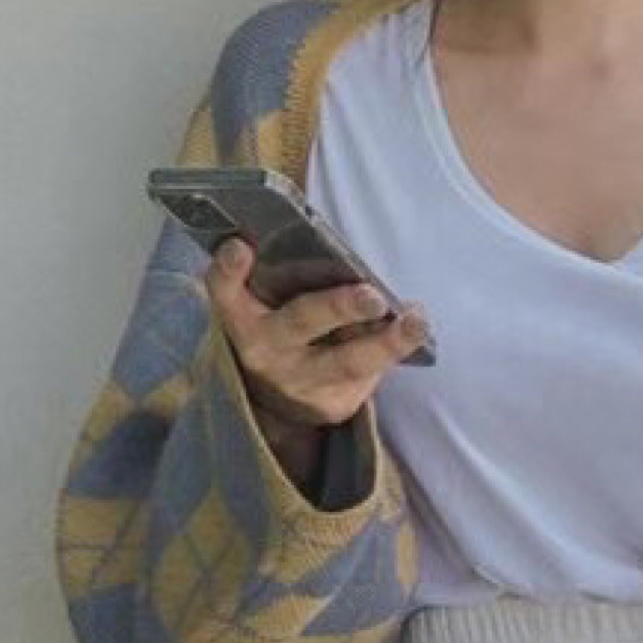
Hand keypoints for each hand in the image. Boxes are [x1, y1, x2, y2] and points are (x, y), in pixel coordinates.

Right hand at [203, 239, 428, 434]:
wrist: (274, 399)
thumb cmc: (274, 328)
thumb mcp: (256, 302)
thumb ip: (267, 272)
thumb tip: (299, 238)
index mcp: (241, 315)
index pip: (225, 289)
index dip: (230, 270)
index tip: (241, 247)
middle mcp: (266, 350)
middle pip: (301, 322)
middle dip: (338, 307)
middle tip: (372, 295)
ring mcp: (300, 383)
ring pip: (347, 361)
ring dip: (386, 342)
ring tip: (417, 321)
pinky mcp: (331, 405)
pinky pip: (368, 376)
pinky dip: (394, 350)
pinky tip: (413, 332)